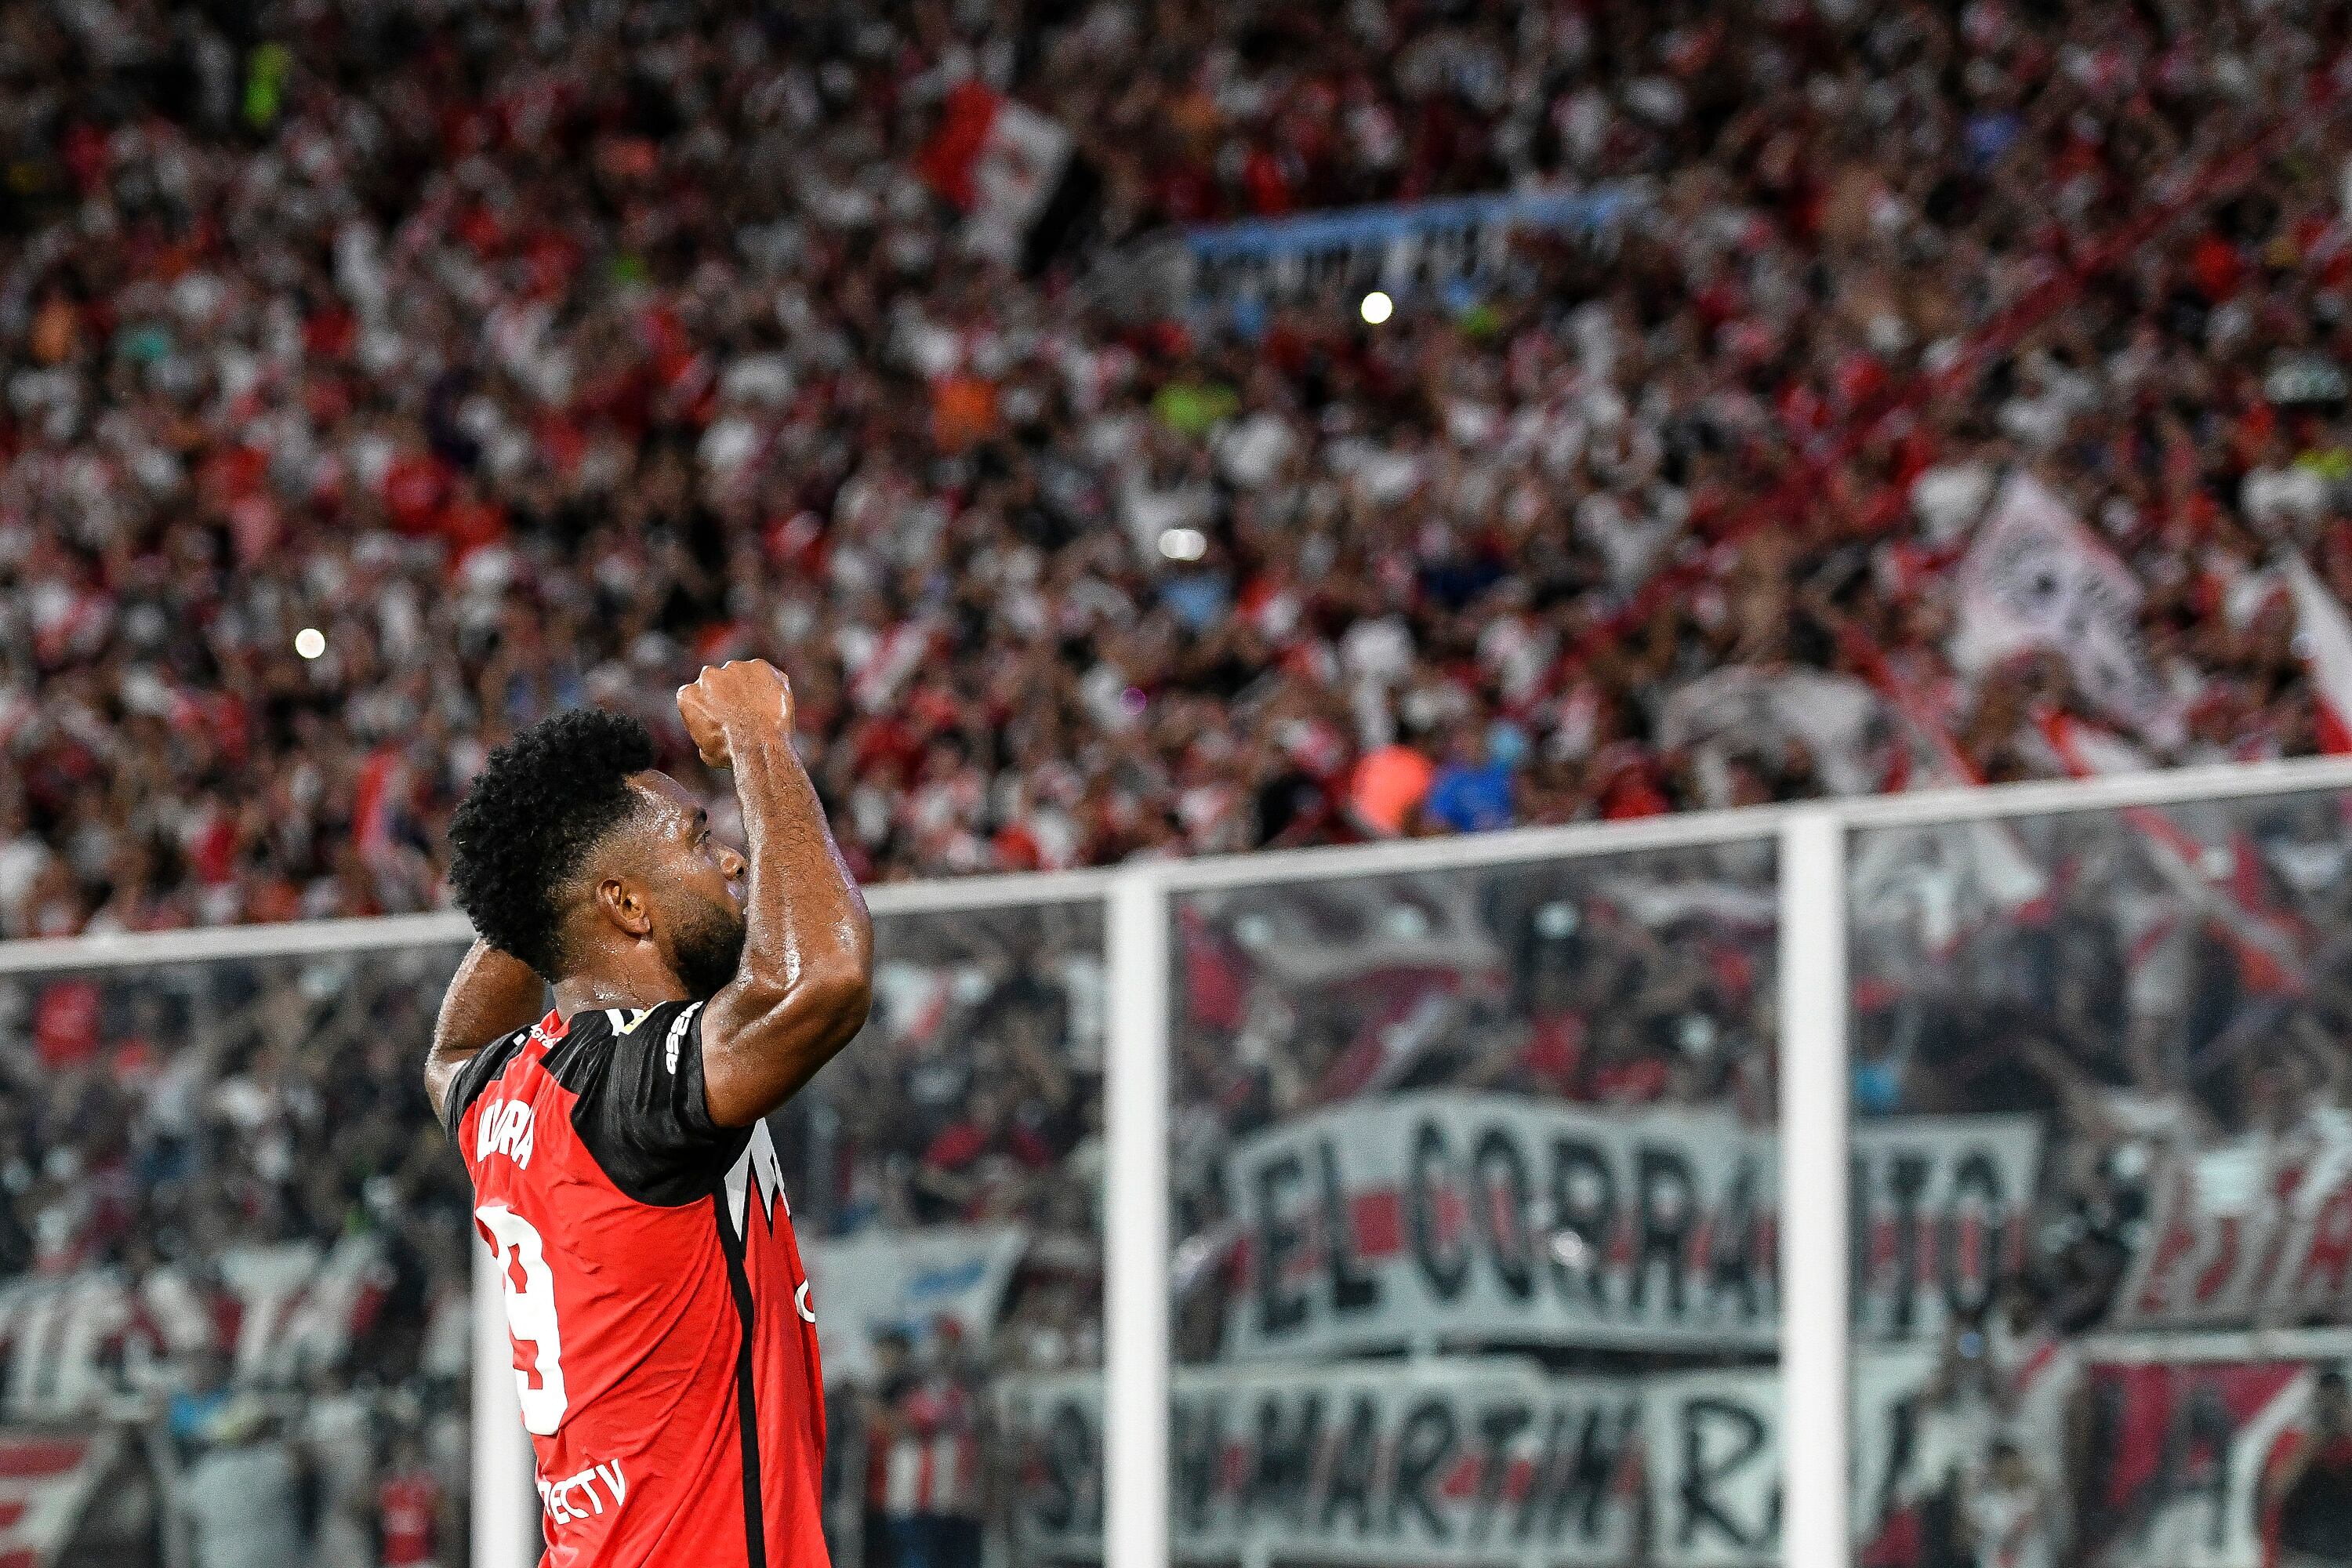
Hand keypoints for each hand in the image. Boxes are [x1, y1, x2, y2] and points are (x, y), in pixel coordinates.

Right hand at [677, 660, 794, 768]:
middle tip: (743, 712)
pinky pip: (766, 674)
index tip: (722, 716)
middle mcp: (708, 676)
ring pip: (742, 675)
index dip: (711, 706)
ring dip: (749, 687)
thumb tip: (714, 732)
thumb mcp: (706, 749)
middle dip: (728, 692)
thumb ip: (706, 730)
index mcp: (689, 695)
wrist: (758, 745)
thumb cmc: (731, 752)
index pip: (697, 695)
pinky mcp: (760, 667)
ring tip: (761, 711)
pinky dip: (771, 685)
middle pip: (718, 680)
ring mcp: (735, 668)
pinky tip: (774, 703)